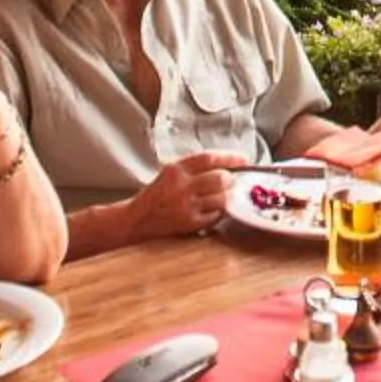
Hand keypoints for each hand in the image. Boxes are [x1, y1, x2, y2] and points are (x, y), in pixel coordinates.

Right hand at [129, 151, 247, 238]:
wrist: (137, 218)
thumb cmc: (157, 194)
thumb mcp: (171, 172)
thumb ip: (194, 168)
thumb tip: (227, 165)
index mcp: (176, 169)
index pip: (209, 158)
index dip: (229, 158)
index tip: (243, 159)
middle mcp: (181, 186)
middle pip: (219, 179)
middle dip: (230, 180)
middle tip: (232, 181)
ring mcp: (186, 206)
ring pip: (221, 198)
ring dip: (228, 197)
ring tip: (226, 195)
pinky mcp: (189, 223)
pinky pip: (215, 215)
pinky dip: (219, 212)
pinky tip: (215, 209)